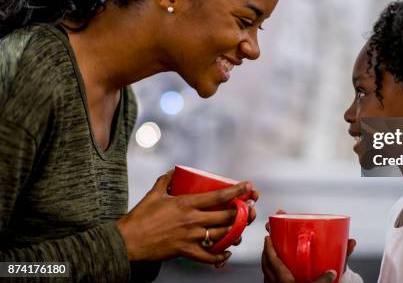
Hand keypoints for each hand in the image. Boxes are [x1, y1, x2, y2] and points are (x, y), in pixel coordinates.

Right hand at [116, 169, 254, 264]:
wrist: (127, 241)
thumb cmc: (140, 216)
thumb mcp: (154, 193)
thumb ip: (166, 180)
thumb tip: (176, 171)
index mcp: (186, 203)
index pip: (218, 196)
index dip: (236, 191)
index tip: (248, 186)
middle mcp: (192, 220)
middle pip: (226, 217)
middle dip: (243, 213)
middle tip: (251, 208)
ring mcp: (190, 237)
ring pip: (221, 235)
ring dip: (235, 232)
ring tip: (242, 229)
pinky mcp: (185, 251)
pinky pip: (208, 256)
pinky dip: (220, 255)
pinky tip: (227, 252)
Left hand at [261, 211, 356, 282]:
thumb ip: (324, 280)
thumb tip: (333, 272)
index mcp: (283, 280)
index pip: (271, 259)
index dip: (268, 247)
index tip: (268, 236)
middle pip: (265, 265)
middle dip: (266, 252)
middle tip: (270, 242)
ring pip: (266, 274)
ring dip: (267, 264)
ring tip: (273, 256)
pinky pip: (269, 282)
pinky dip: (270, 275)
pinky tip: (277, 275)